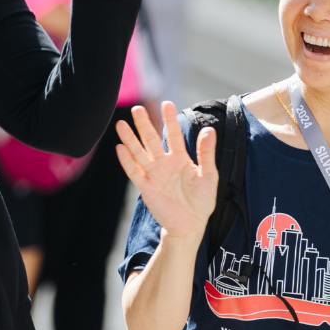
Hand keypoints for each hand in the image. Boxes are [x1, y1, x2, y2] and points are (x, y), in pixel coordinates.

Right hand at [114, 103, 216, 241]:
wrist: (191, 225)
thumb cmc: (202, 201)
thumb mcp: (209, 176)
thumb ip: (206, 153)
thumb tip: (209, 130)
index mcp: (180, 159)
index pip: (172, 135)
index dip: (169, 120)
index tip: (166, 104)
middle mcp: (164, 164)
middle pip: (151, 141)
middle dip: (144, 125)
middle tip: (137, 109)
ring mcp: (153, 175)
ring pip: (139, 154)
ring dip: (130, 140)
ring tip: (121, 124)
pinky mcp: (146, 188)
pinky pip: (134, 172)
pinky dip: (127, 161)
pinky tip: (120, 148)